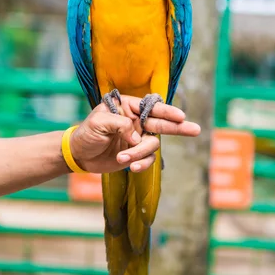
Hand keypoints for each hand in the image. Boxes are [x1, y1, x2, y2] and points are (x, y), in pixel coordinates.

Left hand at [69, 95, 199, 173]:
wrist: (79, 155)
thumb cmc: (86, 133)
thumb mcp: (98, 122)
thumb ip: (119, 124)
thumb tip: (137, 137)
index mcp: (128, 107)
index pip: (151, 107)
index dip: (167, 111)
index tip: (180, 116)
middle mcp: (136, 122)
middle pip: (162, 123)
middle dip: (178, 127)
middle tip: (195, 130)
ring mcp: (138, 139)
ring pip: (152, 145)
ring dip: (140, 153)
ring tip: (122, 158)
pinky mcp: (136, 154)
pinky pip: (147, 159)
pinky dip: (141, 164)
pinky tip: (131, 167)